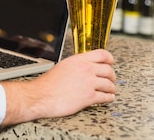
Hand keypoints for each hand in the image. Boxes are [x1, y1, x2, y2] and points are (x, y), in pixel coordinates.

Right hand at [0, 49, 115, 124]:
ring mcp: (89, 83)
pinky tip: (108, 98)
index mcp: (78, 60)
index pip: (102, 54)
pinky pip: (106, 97)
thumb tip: (84, 66)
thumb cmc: (48, 84)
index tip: (111, 62)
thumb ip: (76, 65)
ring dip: (111, 88)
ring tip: (110, 90)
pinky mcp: (89, 97)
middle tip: (110, 79)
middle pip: (109, 70)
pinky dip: (109, 98)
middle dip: (111, 76)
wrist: (42, 96)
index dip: (109, 58)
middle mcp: (86, 69)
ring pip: (109, 84)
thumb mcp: (63, 66)